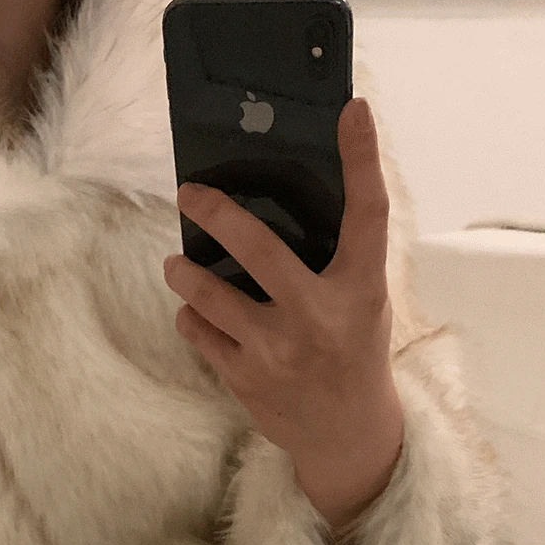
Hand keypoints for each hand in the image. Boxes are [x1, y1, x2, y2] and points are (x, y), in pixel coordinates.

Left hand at [163, 96, 403, 490]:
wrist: (346, 434)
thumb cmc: (353, 352)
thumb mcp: (362, 301)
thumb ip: (336, 256)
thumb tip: (282, 198)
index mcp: (359, 288)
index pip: (366, 212)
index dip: (361, 158)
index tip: (352, 110)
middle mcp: (317, 316)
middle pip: (259, 249)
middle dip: (216, 213)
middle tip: (188, 193)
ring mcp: (275, 350)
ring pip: (208, 296)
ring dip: (185, 273)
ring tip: (177, 264)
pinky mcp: (243, 378)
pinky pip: (198, 333)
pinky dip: (192, 318)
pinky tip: (196, 313)